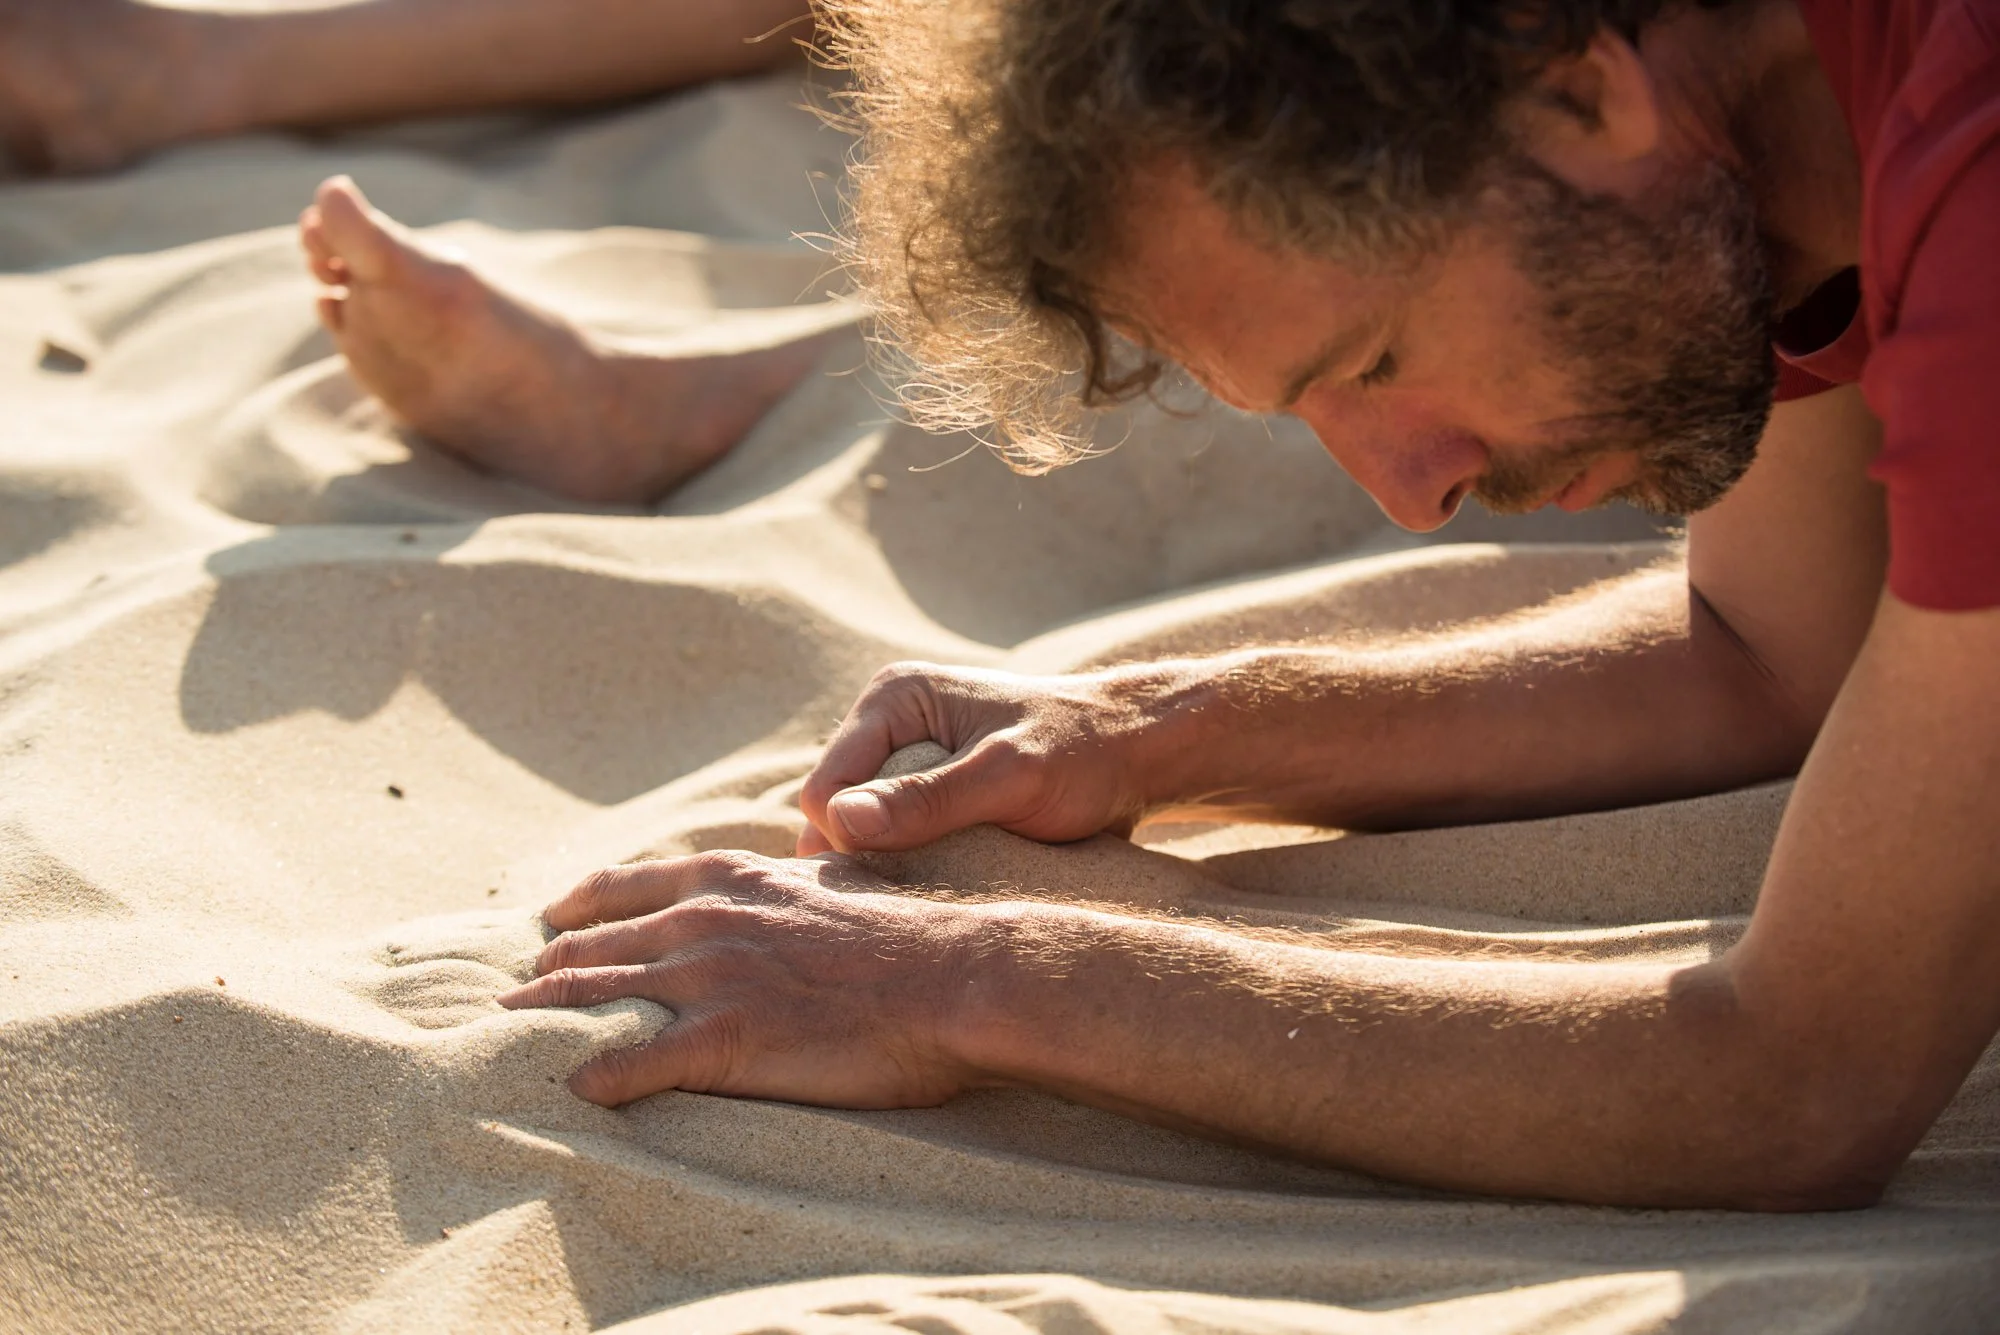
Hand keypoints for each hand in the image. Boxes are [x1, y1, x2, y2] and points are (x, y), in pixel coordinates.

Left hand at [496, 851, 986, 1107]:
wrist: (946, 976)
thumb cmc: (903, 934)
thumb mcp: (833, 879)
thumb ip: (790, 881)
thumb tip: (795, 877)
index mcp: (725, 879)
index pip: (617, 888)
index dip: (573, 911)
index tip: (547, 927)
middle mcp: (698, 921)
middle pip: (586, 948)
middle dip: (543, 975)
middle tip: (513, 999)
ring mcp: (704, 981)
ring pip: (588, 1000)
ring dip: (542, 1021)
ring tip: (509, 1040)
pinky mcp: (719, 1042)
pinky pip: (625, 1066)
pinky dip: (590, 1080)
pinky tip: (569, 1095)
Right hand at [798, 662, 1165, 855]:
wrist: (1141, 753)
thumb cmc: (1084, 753)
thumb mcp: (1009, 778)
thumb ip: (927, 799)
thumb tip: (839, 821)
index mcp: (894, 699)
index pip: (823, 790)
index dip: (854, 841)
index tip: (917, 868)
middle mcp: (890, 724)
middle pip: (835, 814)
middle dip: (872, 855)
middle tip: (933, 882)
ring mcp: (908, 759)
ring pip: (864, 833)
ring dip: (896, 864)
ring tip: (949, 877)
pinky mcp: (930, 789)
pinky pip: (897, 839)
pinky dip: (918, 864)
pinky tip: (956, 875)